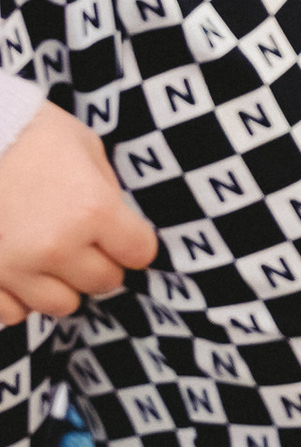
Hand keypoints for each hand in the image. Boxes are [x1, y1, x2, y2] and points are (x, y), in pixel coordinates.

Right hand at [0, 104, 159, 325]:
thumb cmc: (31, 133)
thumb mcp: (85, 146)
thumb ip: (107, 190)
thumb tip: (117, 225)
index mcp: (93, 210)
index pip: (140, 253)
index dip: (133, 242)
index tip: (121, 234)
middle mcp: (57, 247)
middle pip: (104, 282)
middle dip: (100, 262)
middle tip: (83, 241)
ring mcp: (17, 268)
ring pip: (62, 304)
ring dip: (62, 284)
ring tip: (49, 255)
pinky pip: (14, 313)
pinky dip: (19, 297)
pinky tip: (18, 269)